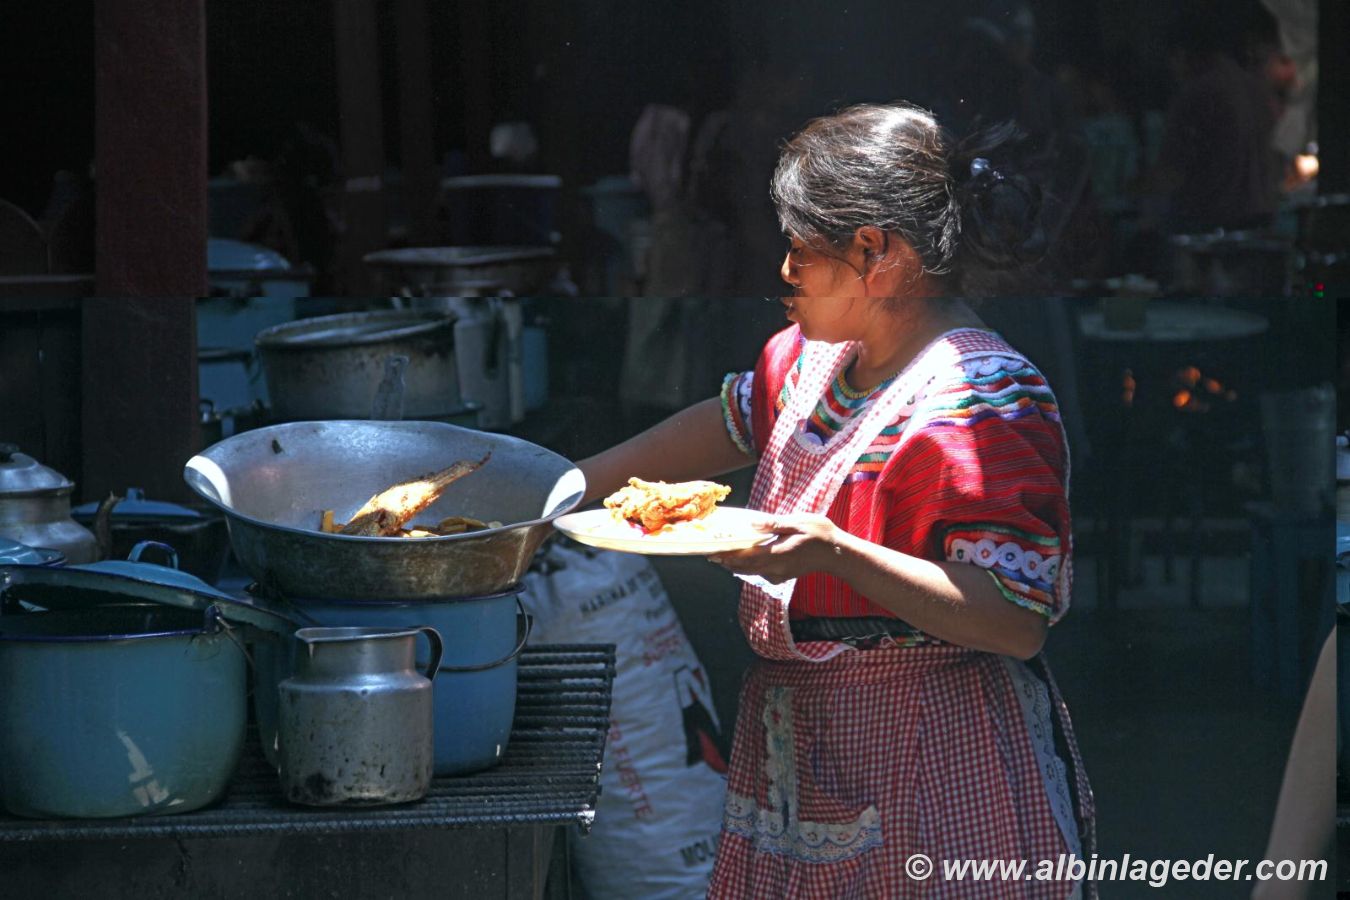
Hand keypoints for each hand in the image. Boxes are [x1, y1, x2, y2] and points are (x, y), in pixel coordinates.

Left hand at [709, 514, 847, 584]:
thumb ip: (775, 524)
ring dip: (734, 565)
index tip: (712, 551)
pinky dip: (747, 567)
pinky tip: (742, 558)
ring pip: (750, 572)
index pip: (746, 557)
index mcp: (778, 554)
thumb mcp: (799, 522)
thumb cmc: (820, 534)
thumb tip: (752, 523)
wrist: (837, 554)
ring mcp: (779, 574)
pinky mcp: (782, 575)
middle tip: (709, 553)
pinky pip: (759, 573)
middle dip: (726, 561)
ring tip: (720, 556)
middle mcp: (776, 568)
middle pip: (743, 568)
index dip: (727, 555)